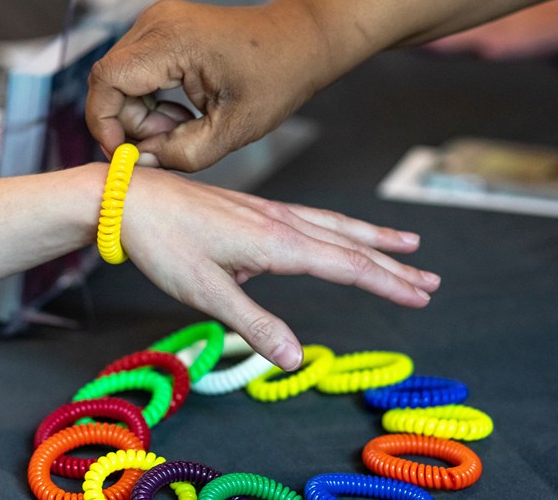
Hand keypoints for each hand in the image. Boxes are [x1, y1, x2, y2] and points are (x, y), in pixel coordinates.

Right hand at [87, 0, 330, 171]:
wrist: (298, 42)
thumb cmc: (274, 79)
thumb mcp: (231, 131)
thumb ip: (180, 154)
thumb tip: (139, 162)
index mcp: (172, 41)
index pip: (106, 80)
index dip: (105, 122)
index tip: (124, 154)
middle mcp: (156, 21)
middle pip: (110, 81)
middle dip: (129, 122)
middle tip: (167, 142)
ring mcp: (157, 20)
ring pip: (119, 78)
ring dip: (141, 113)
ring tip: (182, 126)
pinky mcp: (161, 28)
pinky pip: (134, 70)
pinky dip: (149, 98)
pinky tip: (181, 111)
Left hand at [121, 168, 439, 370]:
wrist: (127, 197)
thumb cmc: (163, 243)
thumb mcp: (206, 292)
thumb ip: (255, 325)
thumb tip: (296, 359)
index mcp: (276, 242)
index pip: (347, 265)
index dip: (387, 283)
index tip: (421, 297)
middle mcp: (280, 221)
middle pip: (350, 243)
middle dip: (392, 263)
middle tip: (430, 280)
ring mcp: (267, 211)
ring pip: (333, 225)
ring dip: (372, 239)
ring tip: (405, 245)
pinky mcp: (252, 209)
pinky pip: (310, 217)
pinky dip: (337, 228)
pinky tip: (334, 236)